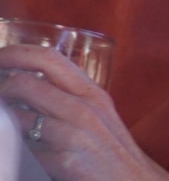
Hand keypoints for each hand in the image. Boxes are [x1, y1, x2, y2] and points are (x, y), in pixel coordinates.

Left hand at [0, 45, 168, 180]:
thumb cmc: (111, 152)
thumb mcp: (99, 117)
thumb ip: (70, 99)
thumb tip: (28, 87)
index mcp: (92, 93)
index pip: (50, 58)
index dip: (17, 53)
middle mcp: (84, 109)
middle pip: (27, 83)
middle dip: (0, 85)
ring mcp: (74, 136)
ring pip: (19, 117)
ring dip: (3, 120)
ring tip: (5, 122)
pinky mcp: (65, 163)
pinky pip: (25, 150)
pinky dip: (13, 149)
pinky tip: (16, 151)